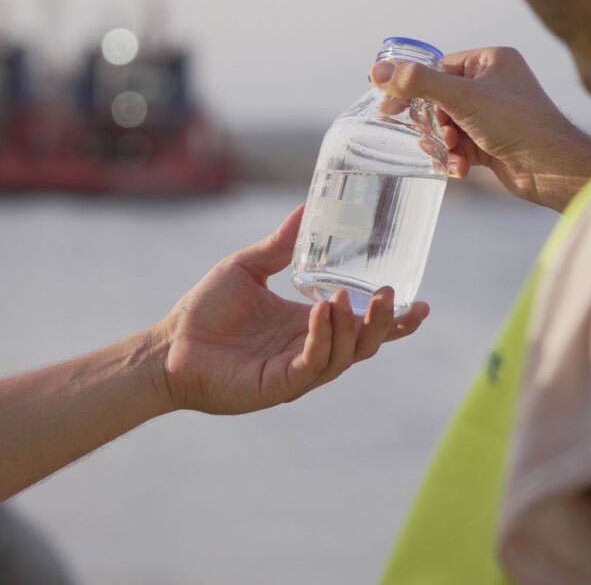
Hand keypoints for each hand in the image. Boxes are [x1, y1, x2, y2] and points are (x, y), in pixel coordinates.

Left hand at [153, 206, 428, 414]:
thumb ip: (280, 245)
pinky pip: (311, 362)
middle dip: (383, 323)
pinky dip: (322, 337)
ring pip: (343, 355)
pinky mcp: (278, 385)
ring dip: (352, 326)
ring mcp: (296, 371)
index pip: (362, 326)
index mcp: (309, 326)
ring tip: (350, 297)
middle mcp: (309, 350)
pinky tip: (322, 311)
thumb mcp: (249, 267)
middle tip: (389, 295)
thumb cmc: (205, 310)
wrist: (169, 345)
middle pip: (364, 344)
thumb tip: (306, 206)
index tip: (422, 303)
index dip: (394, 320)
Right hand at [371, 46, 590, 211]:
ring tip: (452, 151)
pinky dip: (455, 158)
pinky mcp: (492, 143)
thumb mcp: (462, 98)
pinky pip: (459, 147)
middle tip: (430, 133)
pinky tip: (460, 169)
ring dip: (443, 143)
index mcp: (491, 61)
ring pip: (447, 126)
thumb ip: (418, 83)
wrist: (553, 168)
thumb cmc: (517, 123)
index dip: (415, 88)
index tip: (390, 106)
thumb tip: (378, 71)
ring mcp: (493, 116)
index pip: (439, 68)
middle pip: (439, 100)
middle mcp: (493, 85)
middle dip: (433, 122)